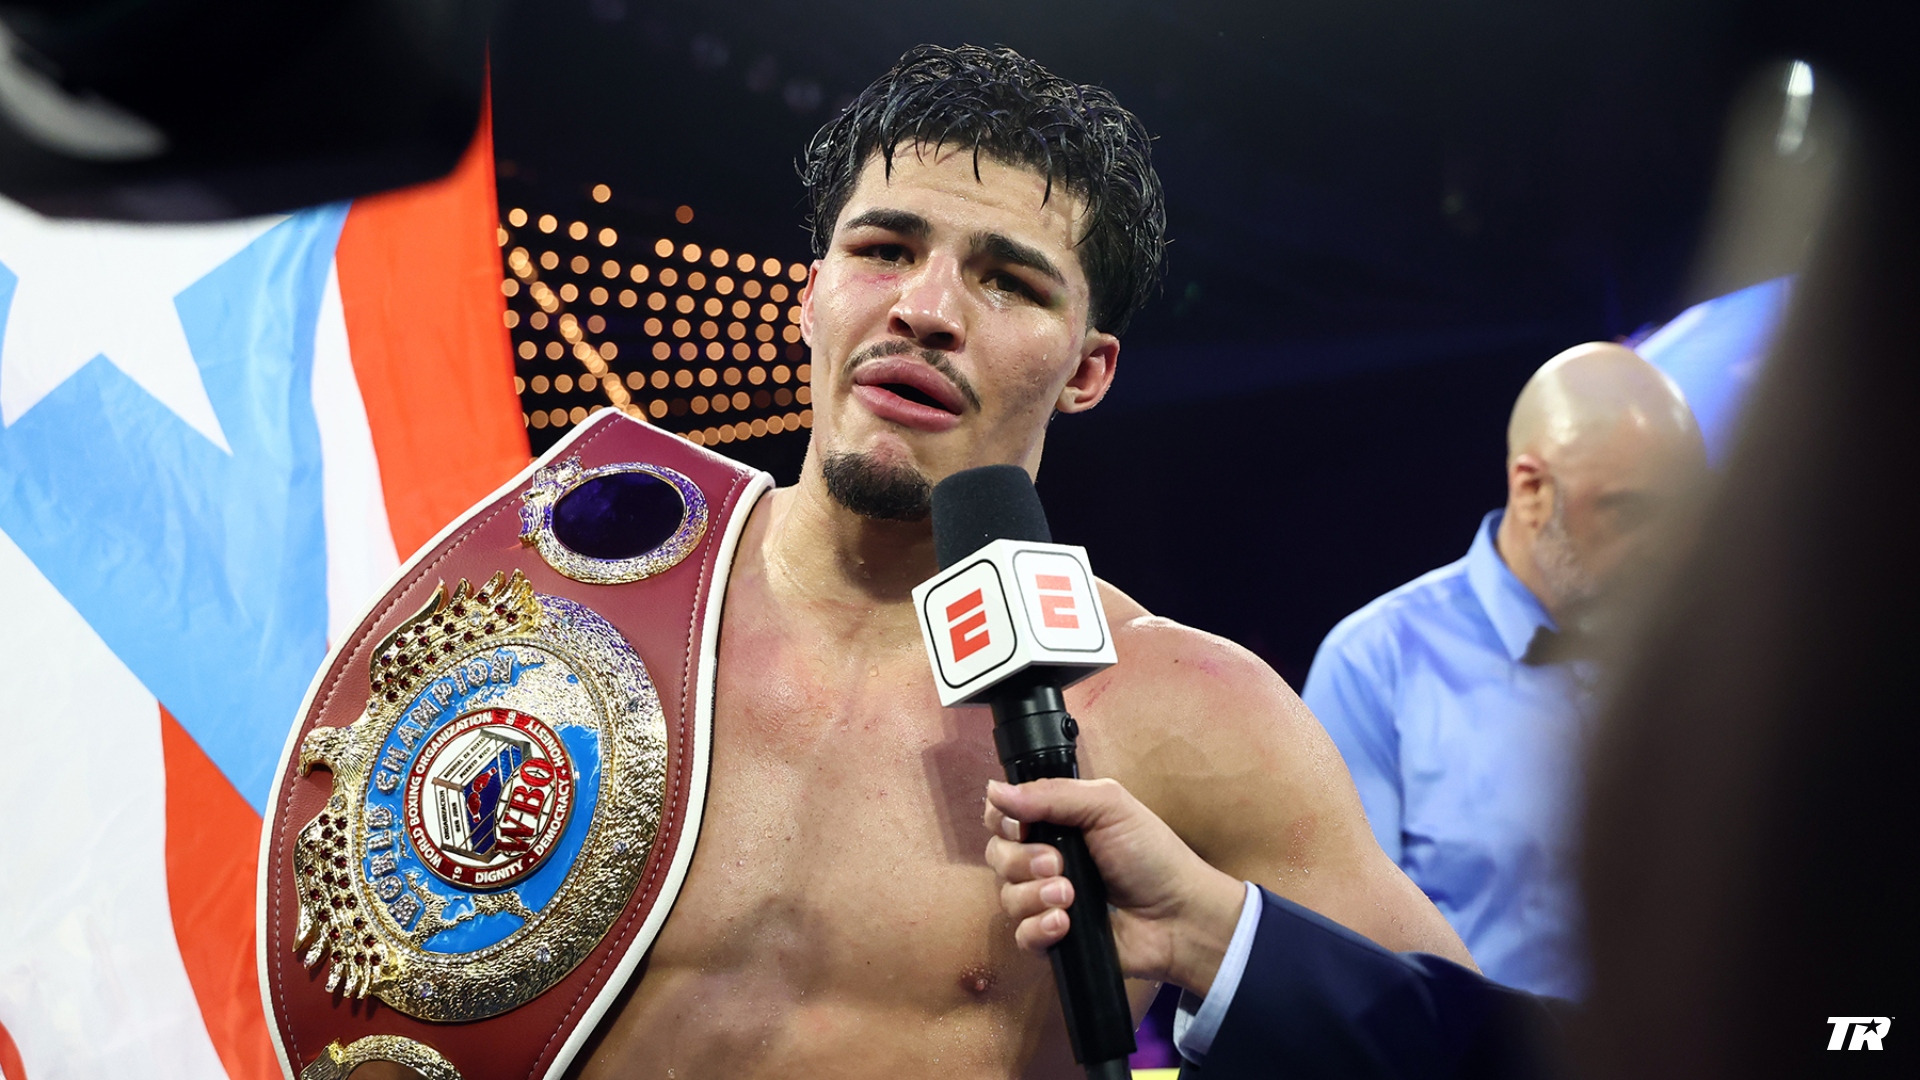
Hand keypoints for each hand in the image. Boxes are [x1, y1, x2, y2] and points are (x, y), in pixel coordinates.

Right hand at [983, 777, 1246, 995]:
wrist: (1179, 914)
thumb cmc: (1151, 854)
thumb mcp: (1107, 805)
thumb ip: (1051, 794)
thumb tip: (995, 790)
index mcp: (1054, 822)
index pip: (1001, 816)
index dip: (1002, 820)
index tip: (1021, 827)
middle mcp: (1044, 859)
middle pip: (998, 855)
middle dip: (1021, 860)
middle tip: (1058, 864)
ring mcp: (1046, 900)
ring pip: (1007, 897)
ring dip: (1035, 895)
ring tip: (1070, 895)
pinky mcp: (1052, 938)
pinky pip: (1021, 935)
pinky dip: (1038, 928)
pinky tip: (1065, 924)